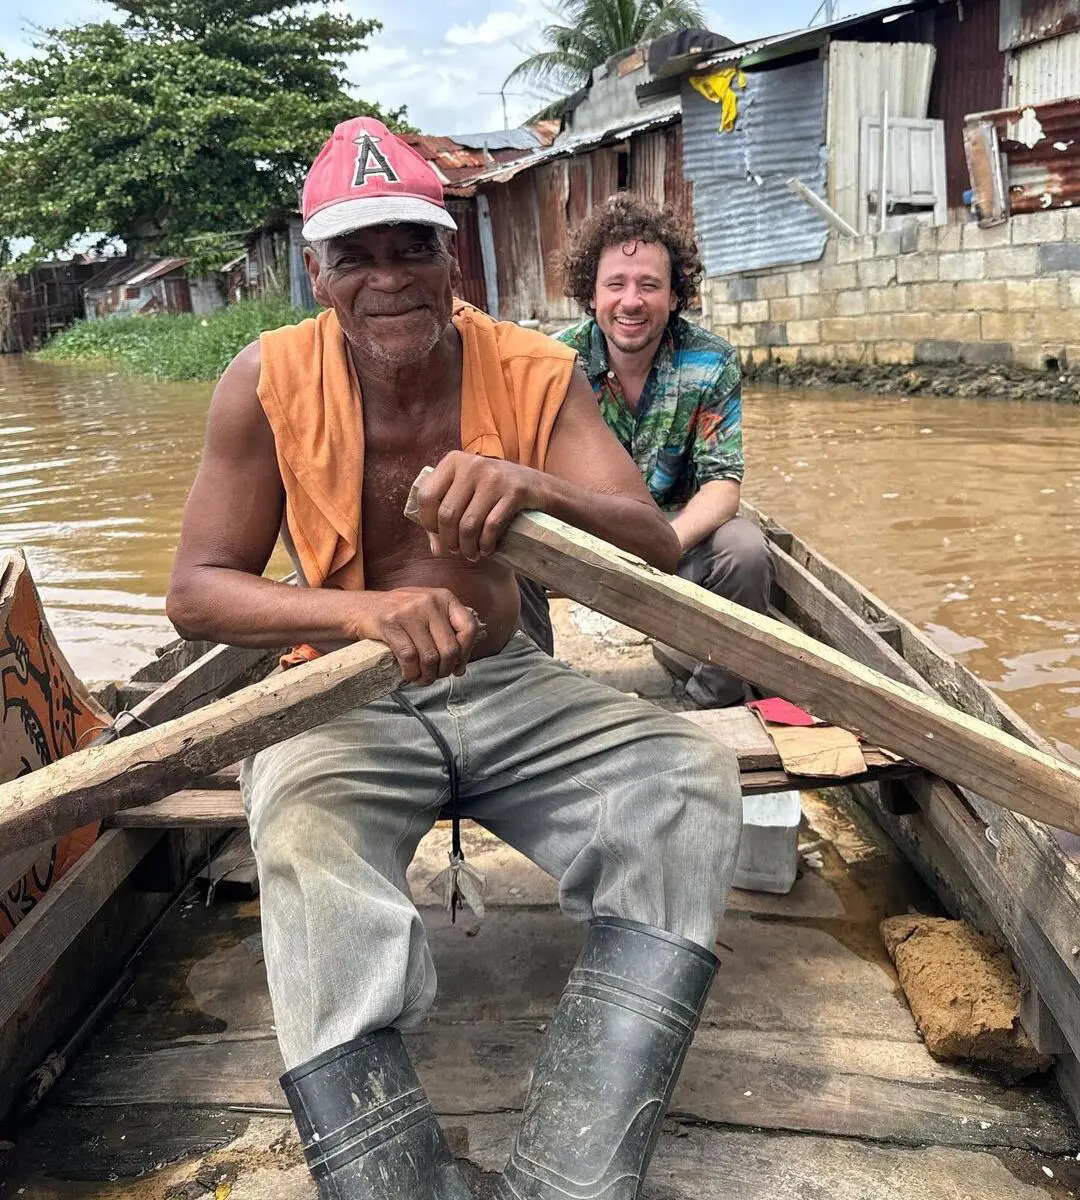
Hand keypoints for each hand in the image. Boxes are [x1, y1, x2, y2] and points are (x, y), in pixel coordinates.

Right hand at [354, 587, 480, 684]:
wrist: (361, 608)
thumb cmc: (399, 615)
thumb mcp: (427, 612)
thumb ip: (446, 632)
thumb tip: (461, 666)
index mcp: (444, 597)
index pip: (469, 627)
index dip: (466, 652)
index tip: (457, 666)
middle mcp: (429, 601)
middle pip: (450, 648)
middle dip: (445, 670)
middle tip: (436, 676)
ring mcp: (409, 611)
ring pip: (430, 656)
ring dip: (427, 675)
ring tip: (422, 679)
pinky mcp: (390, 623)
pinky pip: (409, 657)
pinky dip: (411, 672)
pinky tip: (409, 674)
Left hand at [413, 451, 539, 562]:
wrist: (541, 488)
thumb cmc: (497, 493)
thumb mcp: (469, 492)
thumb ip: (448, 514)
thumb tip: (435, 548)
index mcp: (455, 461)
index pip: (426, 496)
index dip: (428, 523)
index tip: (439, 536)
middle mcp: (472, 465)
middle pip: (447, 514)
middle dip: (449, 541)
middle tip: (457, 552)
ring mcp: (494, 477)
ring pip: (468, 524)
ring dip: (468, 547)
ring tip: (472, 554)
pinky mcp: (515, 491)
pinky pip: (491, 526)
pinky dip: (486, 544)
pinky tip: (487, 549)